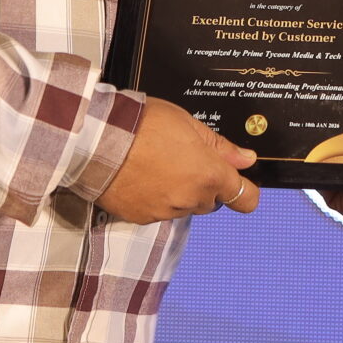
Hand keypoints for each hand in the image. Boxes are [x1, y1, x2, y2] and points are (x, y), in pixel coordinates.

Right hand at [98, 98, 261, 223]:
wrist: (97, 140)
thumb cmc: (142, 124)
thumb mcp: (188, 124)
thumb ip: (220, 147)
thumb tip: (246, 159)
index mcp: (208, 175)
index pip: (245, 198)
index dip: (245, 191)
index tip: (239, 183)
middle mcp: (190, 199)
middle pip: (210, 200)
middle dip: (204, 184)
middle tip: (183, 159)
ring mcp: (165, 211)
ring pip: (183, 206)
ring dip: (178, 192)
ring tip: (156, 164)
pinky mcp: (141, 218)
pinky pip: (158, 211)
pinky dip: (154, 199)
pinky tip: (140, 176)